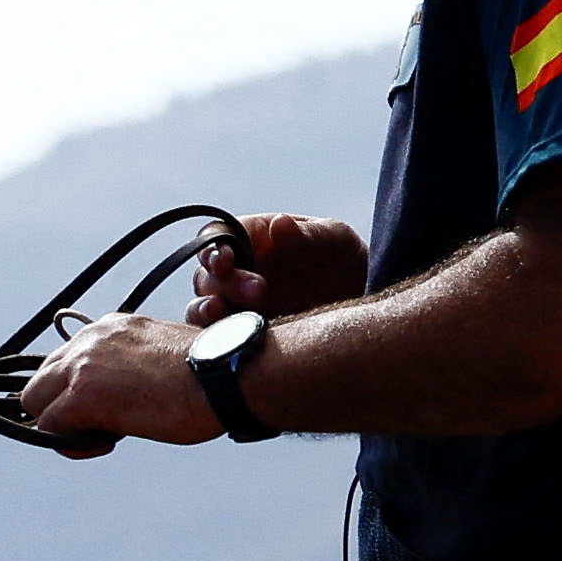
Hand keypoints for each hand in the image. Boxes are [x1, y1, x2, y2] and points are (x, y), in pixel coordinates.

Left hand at [18, 313, 222, 453]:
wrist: (229, 376)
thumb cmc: (209, 376)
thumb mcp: (159, 360)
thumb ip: (129, 371)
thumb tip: (116, 398)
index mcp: (109, 328)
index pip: (65, 362)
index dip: (76, 393)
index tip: (107, 410)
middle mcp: (90, 340)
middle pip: (41, 380)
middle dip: (62, 408)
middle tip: (102, 426)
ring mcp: (83, 364)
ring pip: (35, 402)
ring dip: (63, 425)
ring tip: (106, 434)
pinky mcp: (84, 395)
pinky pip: (49, 427)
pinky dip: (72, 443)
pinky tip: (110, 440)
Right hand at [191, 215, 368, 323]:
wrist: (359, 297)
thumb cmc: (342, 257)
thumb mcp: (333, 239)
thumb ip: (306, 234)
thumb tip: (279, 223)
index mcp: (251, 237)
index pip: (216, 236)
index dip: (213, 248)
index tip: (227, 261)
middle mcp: (237, 269)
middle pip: (207, 275)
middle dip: (226, 283)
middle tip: (260, 291)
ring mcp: (237, 302)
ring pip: (202, 306)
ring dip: (207, 310)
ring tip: (224, 314)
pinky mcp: (242, 331)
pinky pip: (217, 336)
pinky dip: (217, 337)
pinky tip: (235, 337)